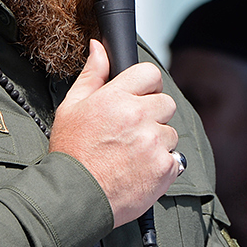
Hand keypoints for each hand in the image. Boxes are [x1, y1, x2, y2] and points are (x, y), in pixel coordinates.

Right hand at [51, 41, 179, 226]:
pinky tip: (139, 170)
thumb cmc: (71, 154)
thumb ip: (92, 75)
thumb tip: (99, 48)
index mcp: (116, 98)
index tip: (139, 98)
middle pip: (166, 102)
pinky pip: (175, 158)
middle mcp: (139, 117)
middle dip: (153, 114)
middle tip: (132, 131)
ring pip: (170, 132)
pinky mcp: (165, 168)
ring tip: (132, 155)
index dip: (146, 85)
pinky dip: (162, 165)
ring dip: (157, 141)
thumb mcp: (71, 108)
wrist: (76, 198)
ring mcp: (154, 143)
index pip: (150, 74)